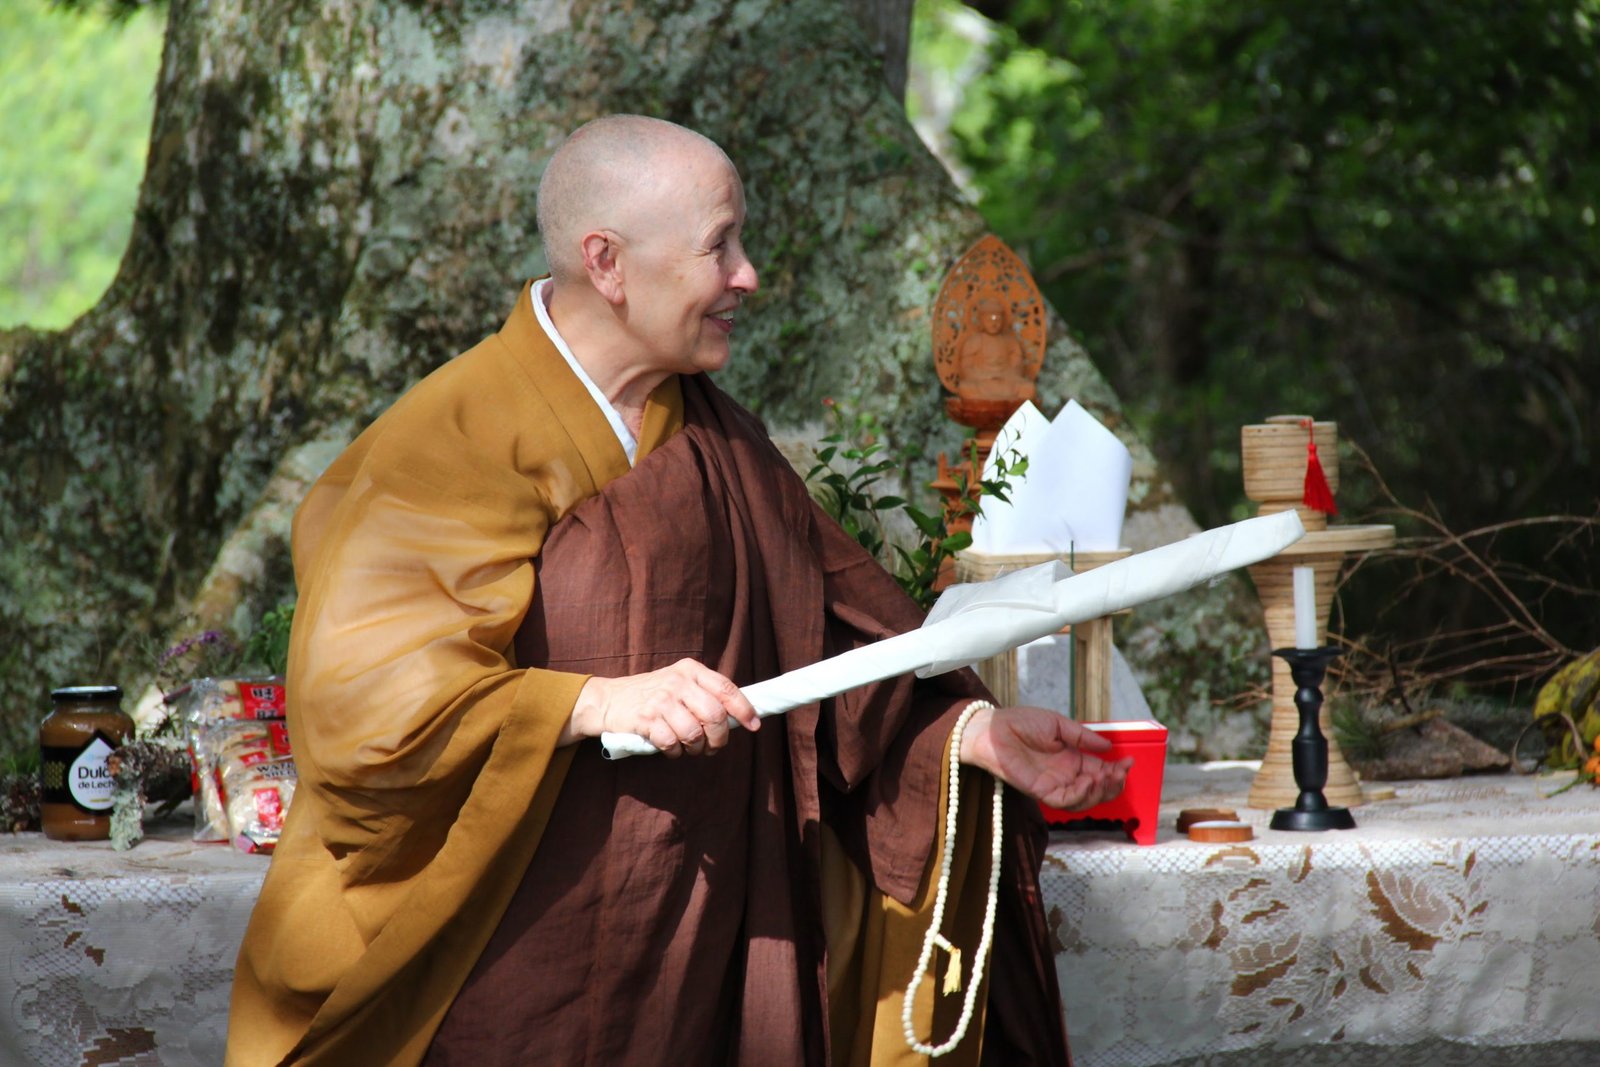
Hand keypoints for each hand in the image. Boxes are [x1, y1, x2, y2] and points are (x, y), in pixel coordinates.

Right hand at [566, 658, 758, 757]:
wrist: (608, 700)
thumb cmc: (652, 695)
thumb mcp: (679, 683)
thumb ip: (705, 695)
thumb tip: (739, 718)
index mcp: (691, 670)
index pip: (727, 689)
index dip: (744, 710)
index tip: (754, 726)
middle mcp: (678, 682)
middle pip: (715, 716)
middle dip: (719, 738)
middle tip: (714, 747)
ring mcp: (661, 700)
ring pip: (695, 734)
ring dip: (696, 749)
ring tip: (690, 748)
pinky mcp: (646, 719)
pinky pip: (673, 744)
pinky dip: (676, 752)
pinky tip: (671, 748)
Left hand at [957, 704, 1131, 810]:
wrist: (993, 728)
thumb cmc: (1021, 723)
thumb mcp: (1058, 725)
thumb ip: (1082, 737)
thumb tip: (1108, 745)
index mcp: (1071, 760)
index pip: (1100, 771)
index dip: (1116, 769)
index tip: (1129, 761)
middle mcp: (1065, 776)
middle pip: (1097, 790)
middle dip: (1114, 784)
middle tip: (1122, 772)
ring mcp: (1054, 785)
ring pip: (1085, 800)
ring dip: (1100, 792)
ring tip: (1108, 776)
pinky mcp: (1041, 792)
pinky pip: (1066, 801)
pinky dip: (1081, 795)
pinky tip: (1089, 780)